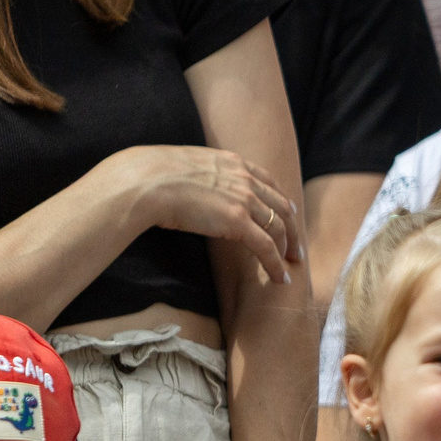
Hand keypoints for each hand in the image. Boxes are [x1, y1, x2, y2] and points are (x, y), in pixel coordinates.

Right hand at [111, 145, 303, 283]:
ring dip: (288, 249)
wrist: (145, 181)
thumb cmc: (151, 175)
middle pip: (281, 207)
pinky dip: (276, 265)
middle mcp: (244, 179)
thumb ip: (199, 174)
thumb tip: (188, 185)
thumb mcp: (185, 165)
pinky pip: (266, 247)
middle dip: (292, 229)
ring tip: (291, 265)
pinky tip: (280, 278)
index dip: (280, 201)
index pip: (268, 182)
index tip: (288, 214)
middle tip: (296, 247)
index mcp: (232, 162)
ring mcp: (244, 200)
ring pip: (279, 228)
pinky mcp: (238, 222)